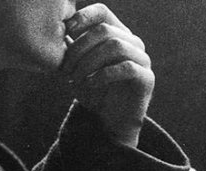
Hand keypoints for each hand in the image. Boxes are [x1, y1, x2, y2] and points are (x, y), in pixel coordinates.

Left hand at [60, 3, 153, 147]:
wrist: (111, 124)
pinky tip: (90, 84)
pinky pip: (126, 67)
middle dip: (79, 48)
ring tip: (75, 79)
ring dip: (89, 62)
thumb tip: (58, 29)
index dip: (83, 17)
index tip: (66, 32)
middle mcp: (133, 43)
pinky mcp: (147, 78)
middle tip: (65, 69)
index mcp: (118, 34)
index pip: (102, 12)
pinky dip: (102, 75)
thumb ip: (72, 49)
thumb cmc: (94, 94)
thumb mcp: (77, 69)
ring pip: (115, 46)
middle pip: (104, 30)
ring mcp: (142, 59)